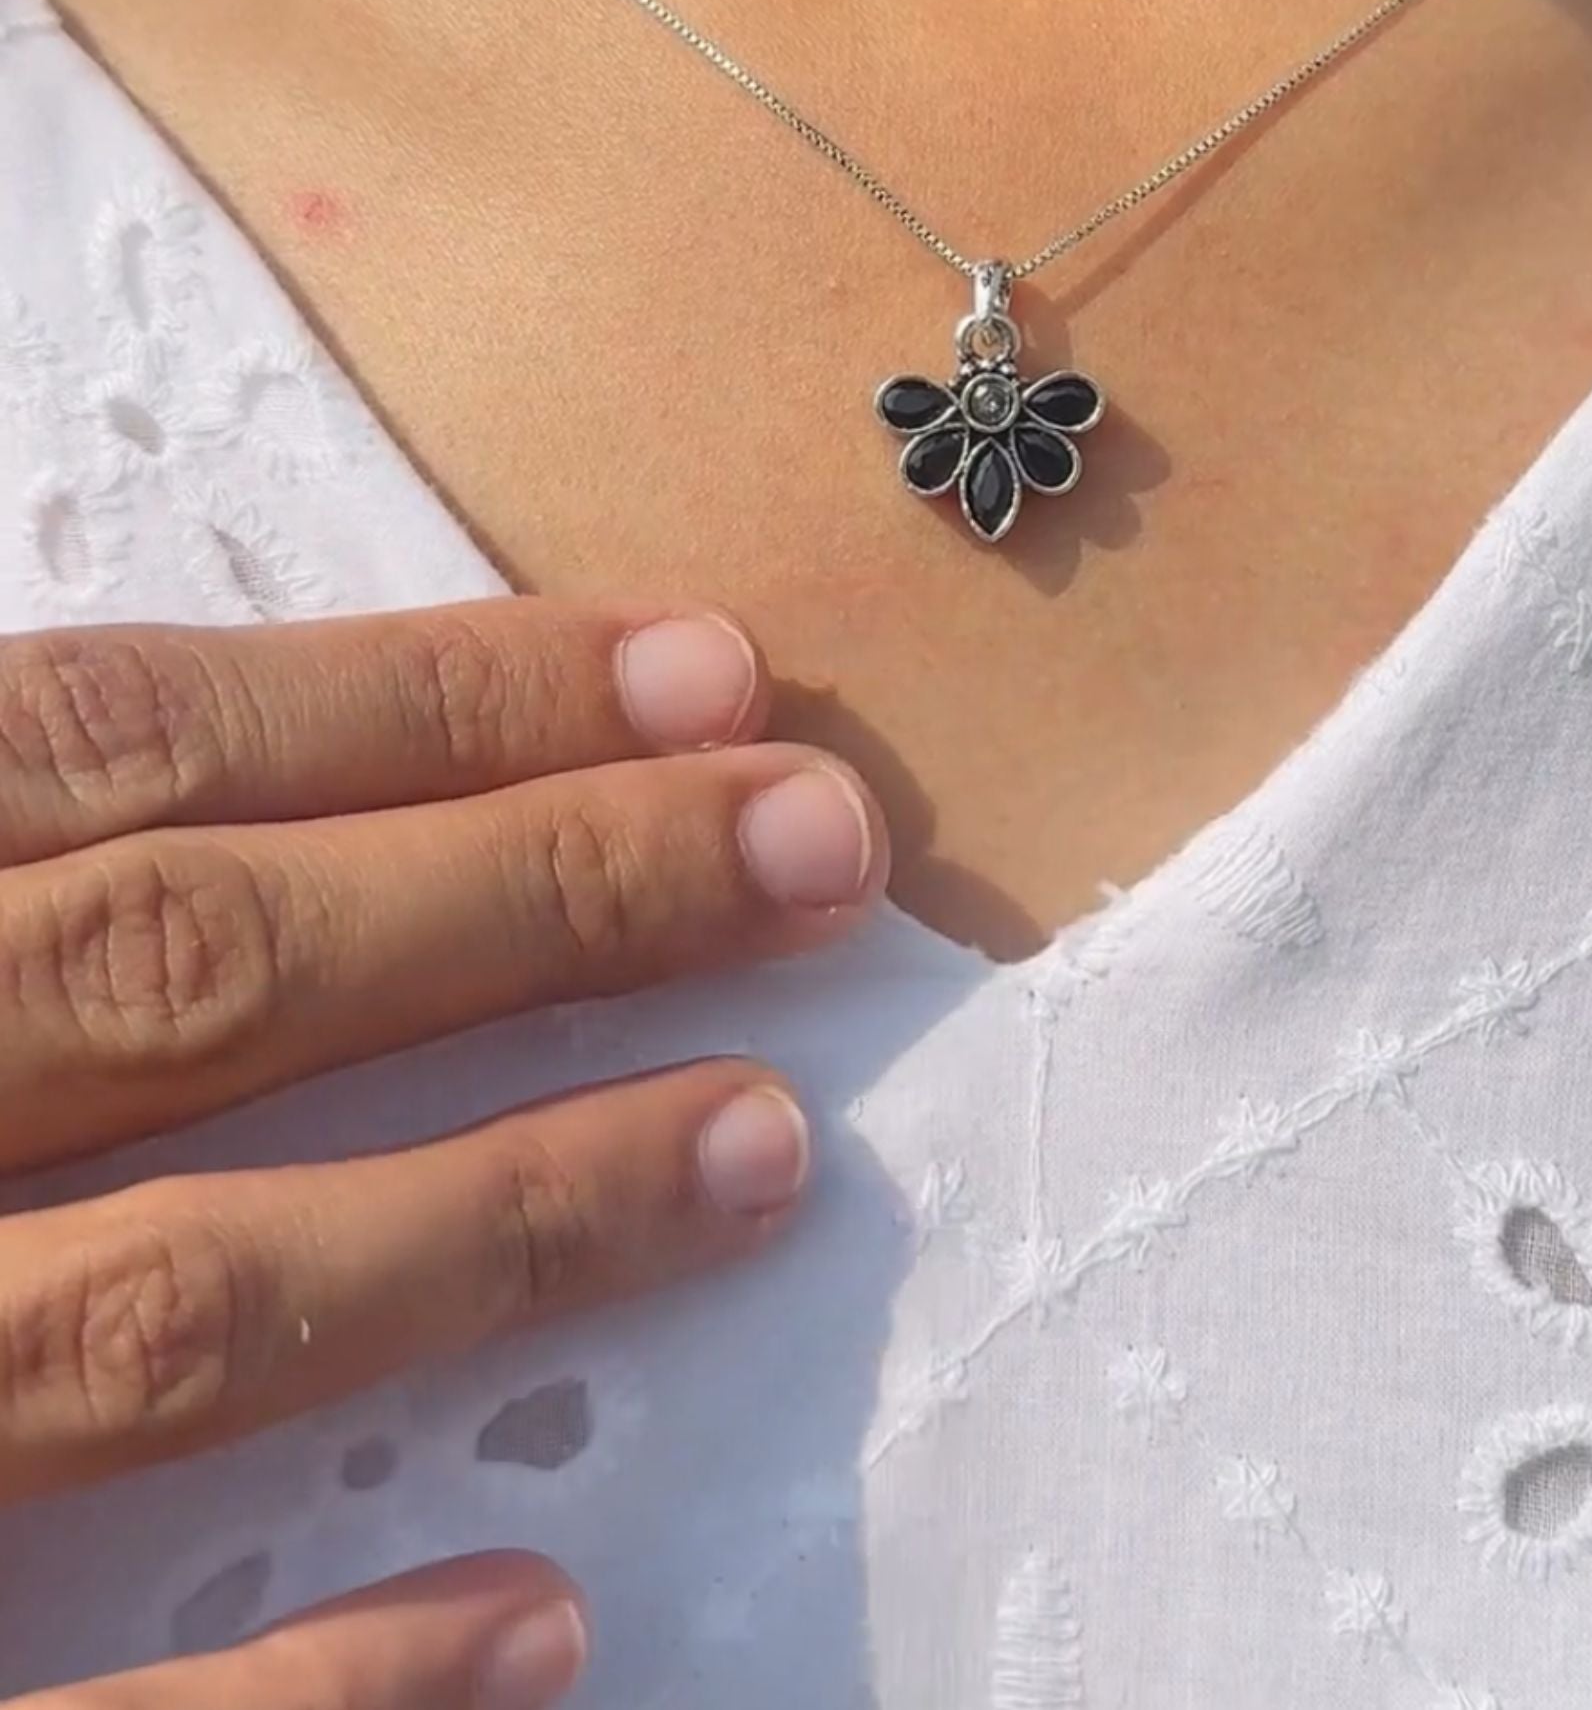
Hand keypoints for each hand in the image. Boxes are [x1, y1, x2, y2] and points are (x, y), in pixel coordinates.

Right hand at [0, 599, 887, 1708]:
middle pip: (197, 968)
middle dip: (538, 893)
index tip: (709, 674)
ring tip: (764, 1154)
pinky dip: (320, 1676)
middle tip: (821, 848)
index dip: (426, 698)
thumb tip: (264, 793)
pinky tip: (542, 1615)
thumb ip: (22, 864)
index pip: (134, 745)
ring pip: (171, 1310)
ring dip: (497, 1218)